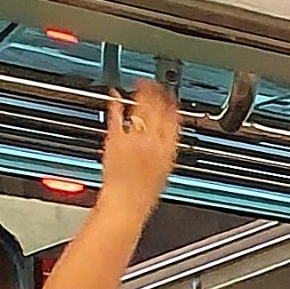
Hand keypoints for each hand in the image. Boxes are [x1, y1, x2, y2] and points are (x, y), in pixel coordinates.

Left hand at [100, 80, 181, 207]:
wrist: (125, 205)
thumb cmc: (142, 196)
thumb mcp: (163, 172)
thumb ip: (164, 151)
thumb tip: (165, 138)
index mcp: (168, 150)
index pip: (175, 120)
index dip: (174, 105)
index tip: (171, 96)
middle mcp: (153, 141)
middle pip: (158, 109)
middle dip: (158, 92)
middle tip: (155, 83)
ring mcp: (133, 138)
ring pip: (140, 108)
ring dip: (141, 93)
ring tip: (139, 83)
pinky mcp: (115, 139)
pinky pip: (116, 116)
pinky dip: (114, 103)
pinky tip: (114, 95)